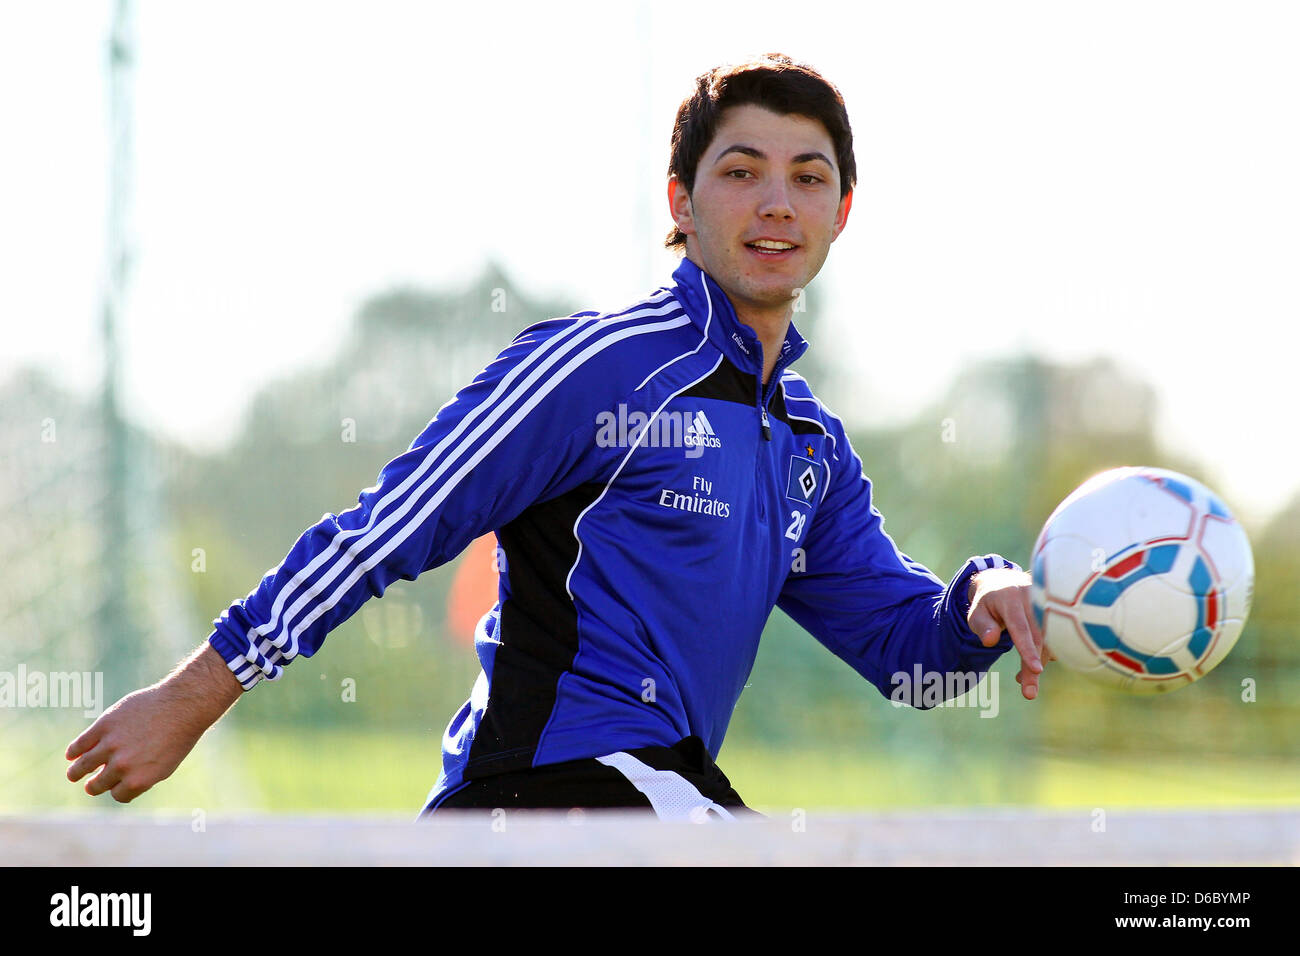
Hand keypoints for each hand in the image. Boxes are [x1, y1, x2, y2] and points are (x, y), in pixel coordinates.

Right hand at [65, 644, 241, 802]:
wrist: (182, 706)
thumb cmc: (178, 736)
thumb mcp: (164, 766)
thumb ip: (140, 777)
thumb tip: (116, 786)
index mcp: (138, 781)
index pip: (117, 795)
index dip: (117, 790)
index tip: (117, 786)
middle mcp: (122, 766)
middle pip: (98, 785)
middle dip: (94, 786)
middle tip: (90, 785)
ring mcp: (111, 745)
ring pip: (82, 766)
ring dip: (75, 772)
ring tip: (74, 774)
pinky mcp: (104, 726)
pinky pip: (80, 744)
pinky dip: (74, 751)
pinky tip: (72, 754)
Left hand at [966, 568, 1053, 699]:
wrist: (1005, 581)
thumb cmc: (988, 602)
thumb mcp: (976, 611)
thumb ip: (982, 625)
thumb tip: (990, 642)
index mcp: (1011, 597)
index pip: (1021, 627)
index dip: (1028, 649)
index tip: (1036, 669)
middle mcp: (1035, 599)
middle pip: (1038, 639)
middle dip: (1034, 668)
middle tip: (1029, 694)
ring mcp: (1049, 606)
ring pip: (1050, 642)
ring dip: (1037, 665)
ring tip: (1021, 680)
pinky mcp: (1058, 615)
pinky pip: (1055, 641)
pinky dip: (1044, 657)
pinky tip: (1030, 665)